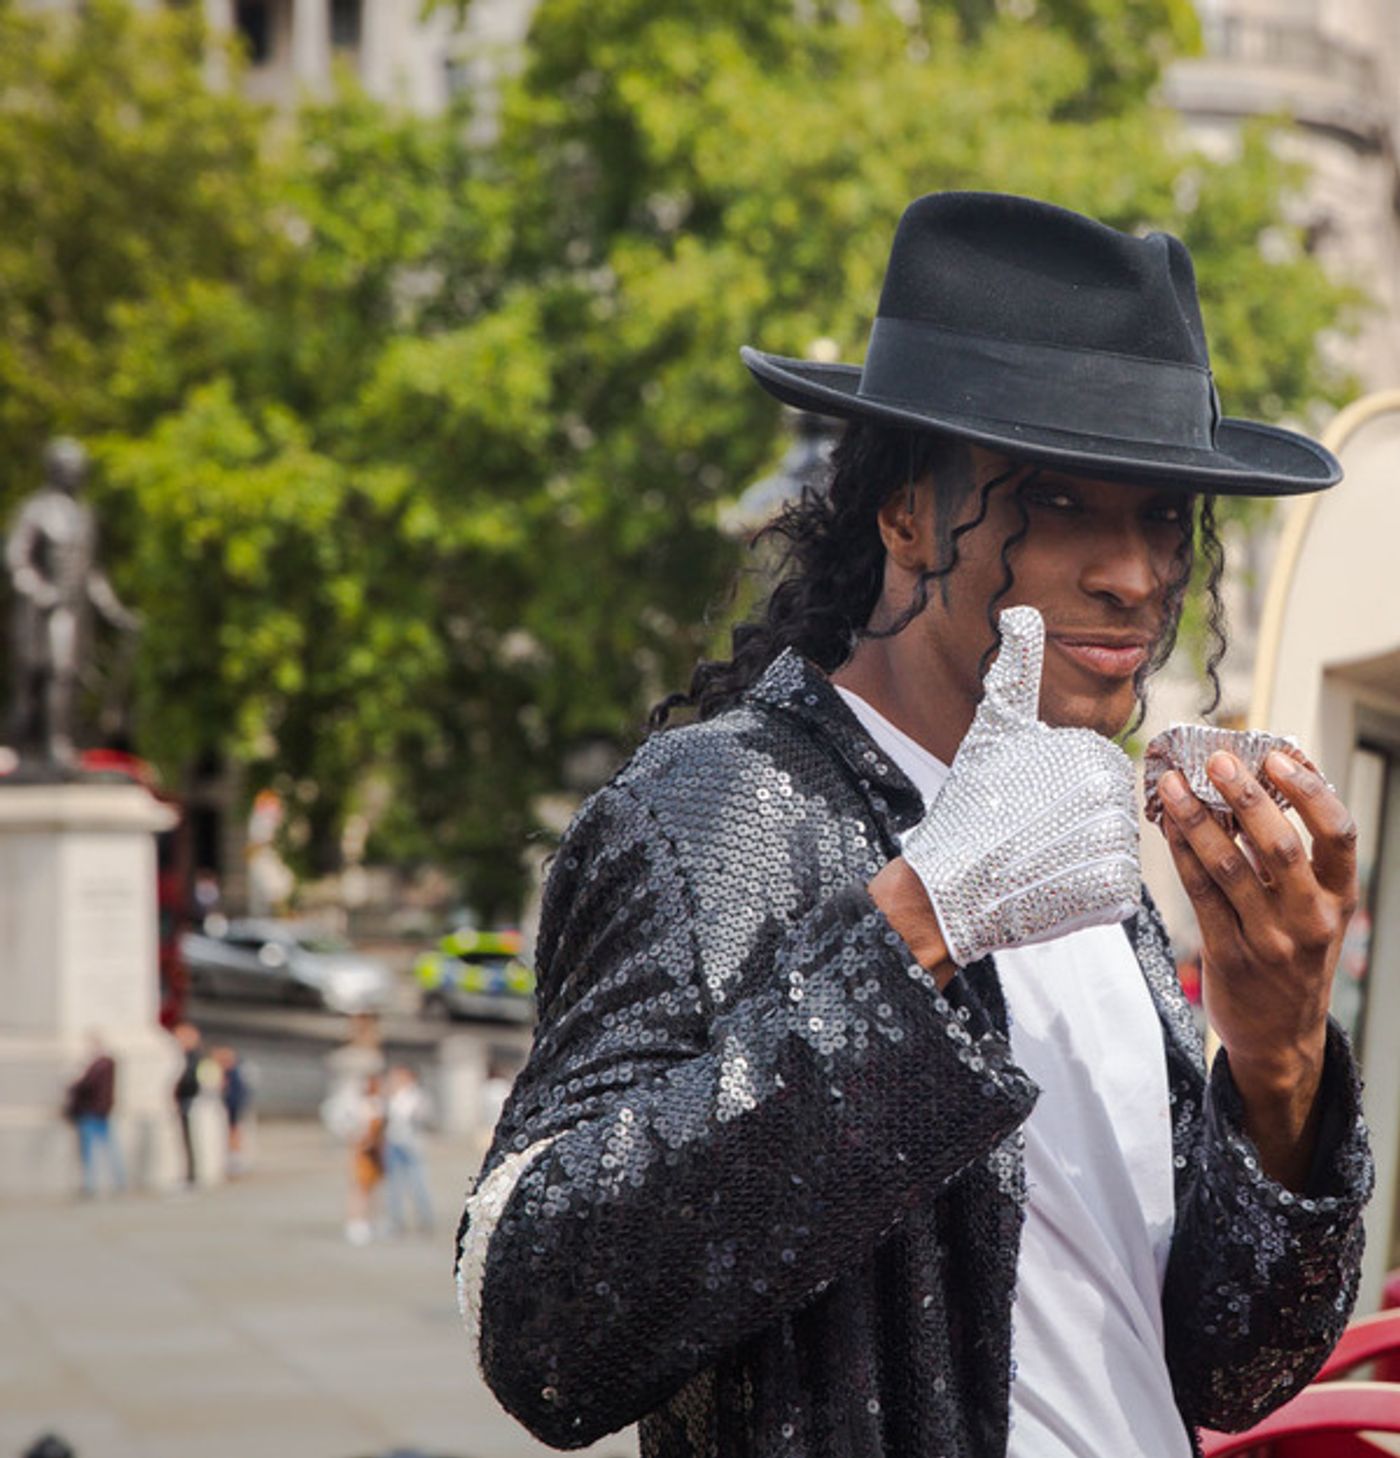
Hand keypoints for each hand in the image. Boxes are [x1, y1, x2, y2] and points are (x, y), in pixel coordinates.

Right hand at [900, 605, 1139, 965]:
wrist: (946, 886)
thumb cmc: (969, 803)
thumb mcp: (993, 729)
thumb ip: (1017, 669)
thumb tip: (1021, 609)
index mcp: (1092, 750)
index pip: (1098, 776)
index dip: (1061, 794)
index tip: (1027, 804)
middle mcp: (1112, 795)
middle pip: (1111, 813)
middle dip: (1076, 827)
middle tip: (1031, 836)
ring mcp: (1115, 846)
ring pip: (1113, 850)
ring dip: (1080, 860)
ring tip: (1038, 861)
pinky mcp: (1116, 895)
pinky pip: (1116, 891)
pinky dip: (1087, 895)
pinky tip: (1050, 888)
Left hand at [1158, 751, 1358, 1182]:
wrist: (1281, 1039)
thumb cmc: (1294, 958)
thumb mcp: (1312, 911)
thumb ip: (1292, 860)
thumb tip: (1251, 786)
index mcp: (1338, 899)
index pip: (1339, 835)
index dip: (1312, 791)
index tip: (1280, 756)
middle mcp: (1310, 917)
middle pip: (1281, 845)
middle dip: (1247, 796)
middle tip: (1217, 759)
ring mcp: (1270, 939)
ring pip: (1231, 867)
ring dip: (1198, 819)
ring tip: (1173, 783)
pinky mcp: (1230, 955)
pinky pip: (1201, 895)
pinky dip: (1183, 854)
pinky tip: (1167, 826)